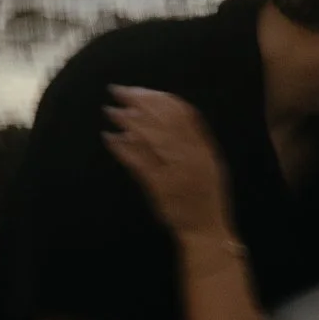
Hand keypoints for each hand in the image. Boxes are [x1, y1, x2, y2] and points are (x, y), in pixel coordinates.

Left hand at [106, 87, 234, 243]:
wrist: (205, 229)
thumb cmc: (205, 196)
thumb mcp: (208, 162)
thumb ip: (194, 139)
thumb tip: (168, 112)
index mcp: (203, 148)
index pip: (181, 112)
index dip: (159, 97)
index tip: (140, 89)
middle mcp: (192, 156)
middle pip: (163, 119)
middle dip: (139, 101)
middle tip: (118, 91)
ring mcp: (176, 171)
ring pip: (150, 137)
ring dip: (128, 121)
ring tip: (111, 111)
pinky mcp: (160, 187)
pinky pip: (139, 163)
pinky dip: (123, 148)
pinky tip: (110, 138)